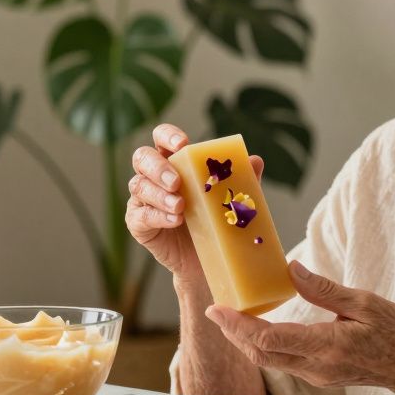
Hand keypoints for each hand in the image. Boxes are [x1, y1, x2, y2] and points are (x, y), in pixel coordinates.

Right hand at [125, 123, 264, 283]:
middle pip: (142, 157)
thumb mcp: (232, 197)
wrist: (210, 259)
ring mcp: (143, 199)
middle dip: (158, 167)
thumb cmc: (217, 220)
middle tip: (177, 181)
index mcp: (175, 161)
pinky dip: (157, 216)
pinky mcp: (139, 223)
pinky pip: (140, 216)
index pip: (162, 137)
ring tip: (181, 206)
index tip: (182, 144)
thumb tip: (255, 161)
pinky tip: (175, 220)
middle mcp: (154, 176)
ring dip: (159, 194)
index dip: (167, 135)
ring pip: (138, 185)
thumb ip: (241, 178)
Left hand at [204, 261, 394, 394]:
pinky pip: (283, 361)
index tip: (218, 309)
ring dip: (247, 340)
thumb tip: (291, 269)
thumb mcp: (364, 303)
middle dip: (234, 333)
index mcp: (327, 346)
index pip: (269, 339)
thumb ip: (324, 289)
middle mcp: (316, 367)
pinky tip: (260, 326)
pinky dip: (265, 344)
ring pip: (269, 361)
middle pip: (261, 354)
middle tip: (216, 309)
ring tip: (231, 315)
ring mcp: (317, 376)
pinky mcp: (319, 376)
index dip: (238, 325)